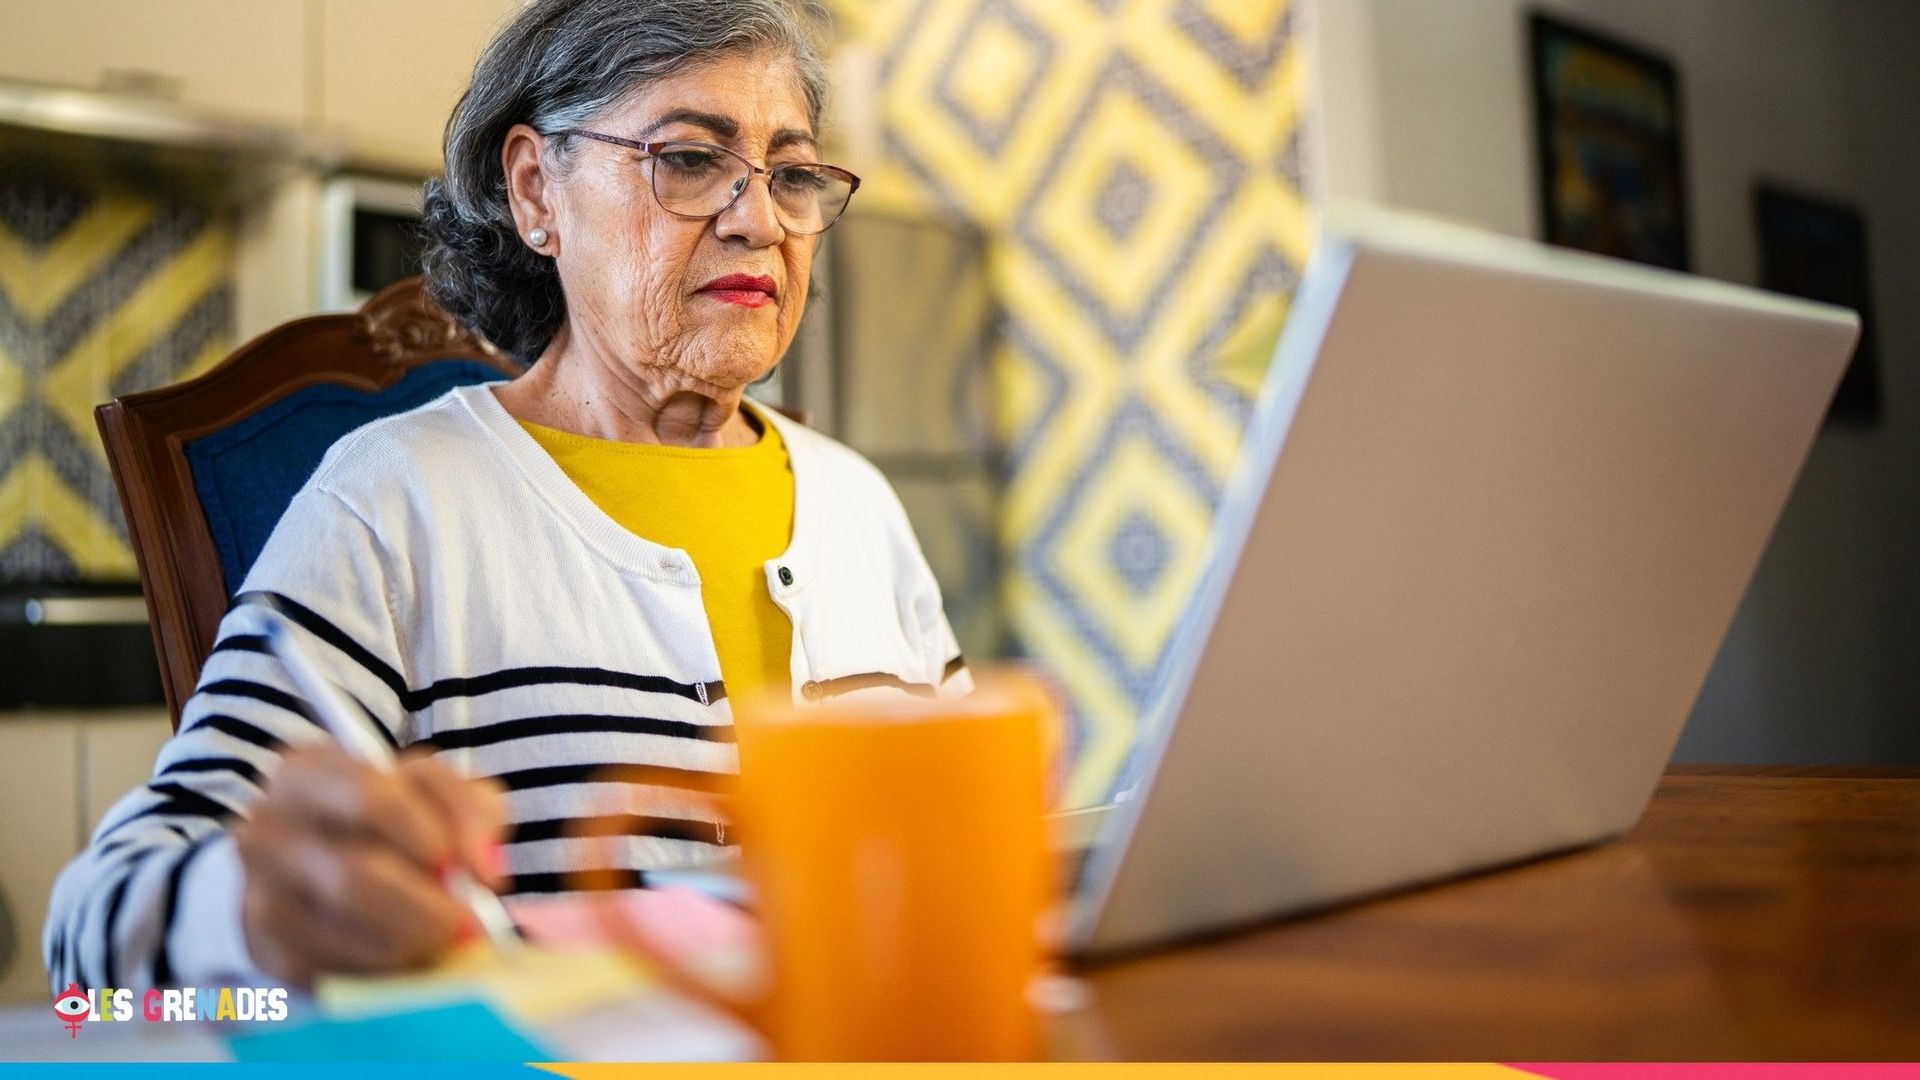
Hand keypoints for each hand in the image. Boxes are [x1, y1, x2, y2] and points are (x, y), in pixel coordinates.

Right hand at [233, 745, 505, 984]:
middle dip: (426, 907)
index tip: (463, 864)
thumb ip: (470, 812)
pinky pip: (334, 969)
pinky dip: (384, 968)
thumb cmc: (394, 820)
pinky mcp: (267, 952)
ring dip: (410, 940)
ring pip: (345, 930)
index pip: (369, 797)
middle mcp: (267, 829)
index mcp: (307, 771)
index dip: (428, 835)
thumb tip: (483, 872)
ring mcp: (259, 893)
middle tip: (467, 921)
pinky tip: (403, 952)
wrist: (328, 868)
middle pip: (353, 877)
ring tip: (439, 934)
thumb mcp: (438, 794)